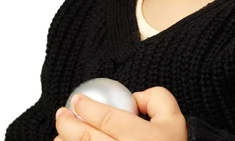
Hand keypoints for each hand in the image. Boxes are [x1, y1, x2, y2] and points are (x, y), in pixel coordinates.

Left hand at [54, 86, 187, 140]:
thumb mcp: (174, 119)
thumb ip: (156, 98)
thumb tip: (133, 97)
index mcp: (143, 138)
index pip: (108, 118)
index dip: (88, 107)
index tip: (76, 100)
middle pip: (87, 138)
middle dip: (68, 123)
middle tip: (61, 114)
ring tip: (60, 133)